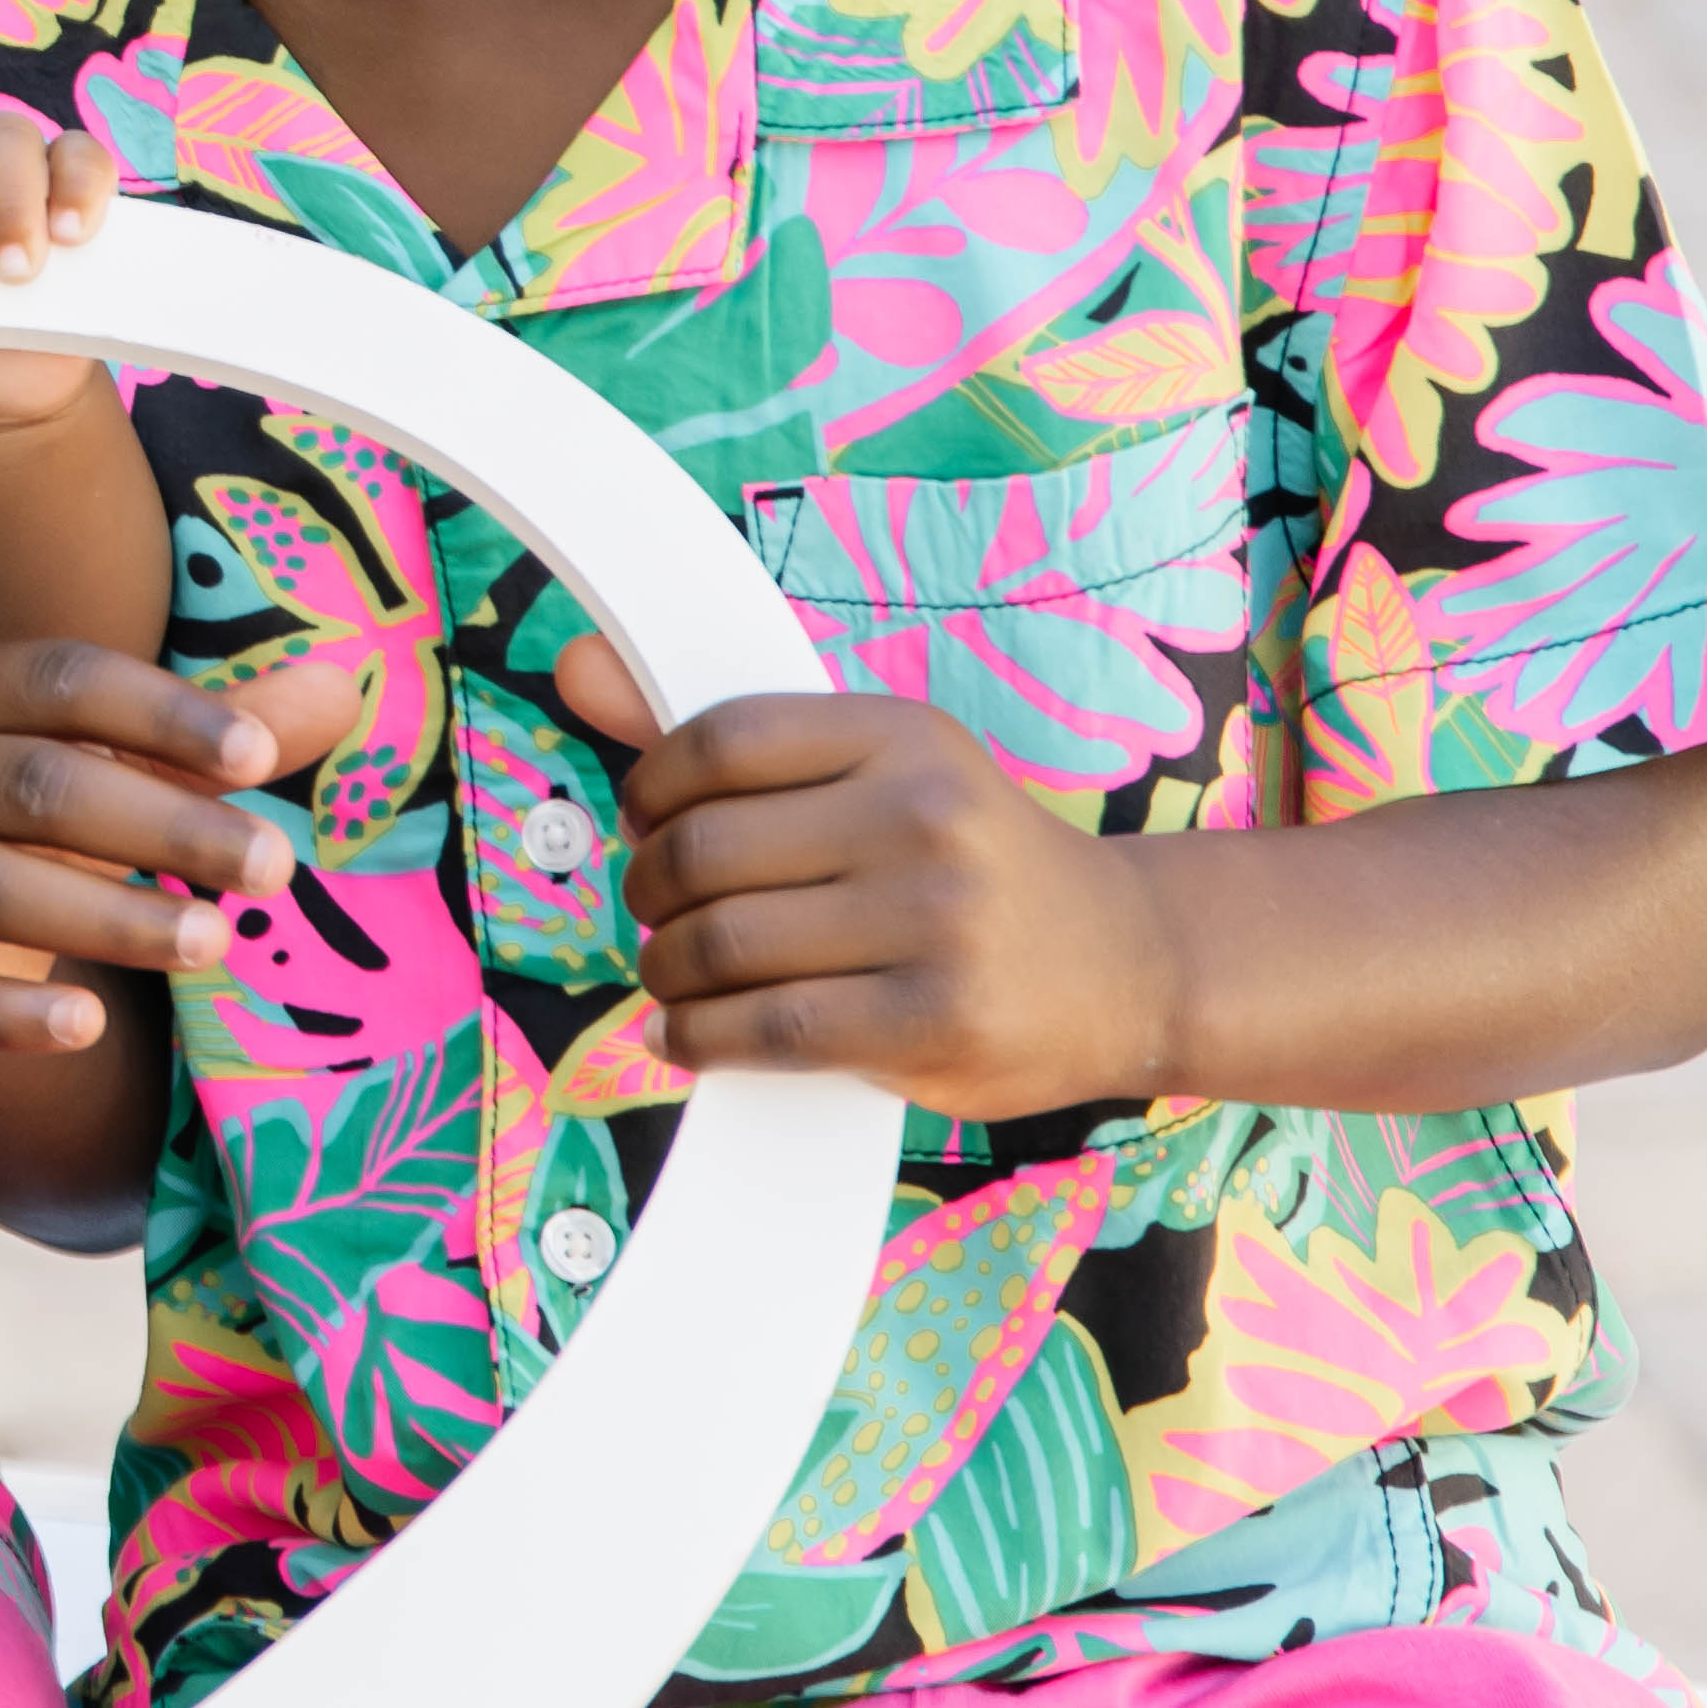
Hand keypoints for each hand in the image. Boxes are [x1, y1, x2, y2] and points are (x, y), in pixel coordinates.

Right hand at [0, 641, 353, 1057]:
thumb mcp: (125, 765)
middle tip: (273, 867)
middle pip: (40, 788)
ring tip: (214, 941)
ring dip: (110, 918)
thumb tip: (341, 689)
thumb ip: (224, 735)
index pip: (67, 681)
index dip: (163, 715)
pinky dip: (4, 1013)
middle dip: (166, 827)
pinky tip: (86, 1024)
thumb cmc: (45, 820)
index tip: (261, 757)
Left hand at [545, 634, 1176, 1117]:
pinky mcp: (934, 1021)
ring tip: (677, 978)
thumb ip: (733, 742)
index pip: (719, 741)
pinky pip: (765, 1029)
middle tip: (661, 914)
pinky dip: (698, 1039)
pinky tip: (692, 1037)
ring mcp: (934, 923)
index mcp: (903, 735)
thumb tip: (577, 668)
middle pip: (703, 851)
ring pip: (720, 947)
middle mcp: (922, 816)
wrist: (1129, 963)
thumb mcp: (882, 772)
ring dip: (666, 973)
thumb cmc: (973, 864)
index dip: (651, 788)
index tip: (649, 822)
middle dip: (650, 892)